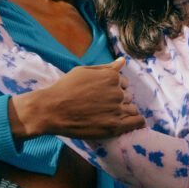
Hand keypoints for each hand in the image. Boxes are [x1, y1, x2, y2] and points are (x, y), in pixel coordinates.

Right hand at [11, 58, 146, 139]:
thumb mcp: (84, 71)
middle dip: (119, 100)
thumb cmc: (65, 88)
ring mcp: (117, 110)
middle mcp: (117, 92)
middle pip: (128, 96)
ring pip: (132, 110)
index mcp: (111, 77)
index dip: (115, 89)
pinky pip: (137, 122)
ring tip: (110, 116)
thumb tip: (122, 61)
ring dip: (125, 112)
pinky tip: (127, 123)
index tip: (104, 95)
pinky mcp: (114, 126)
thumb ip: (106, 68)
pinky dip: (136, 122)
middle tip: (103, 106)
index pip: (124, 83)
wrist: (52, 110)